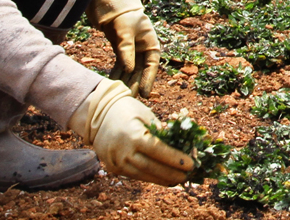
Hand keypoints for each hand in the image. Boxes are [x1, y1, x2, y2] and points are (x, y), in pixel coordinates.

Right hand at [69, 80, 192, 185]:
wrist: (98, 114)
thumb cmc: (127, 110)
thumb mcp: (146, 115)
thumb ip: (161, 131)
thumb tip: (181, 144)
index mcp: (134, 135)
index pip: (159, 151)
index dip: (176, 159)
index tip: (191, 164)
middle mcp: (124, 151)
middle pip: (152, 167)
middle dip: (172, 173)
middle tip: (188, 175)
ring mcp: (117, 161)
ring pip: (144, 175)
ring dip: (162, 179)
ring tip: (178, 179)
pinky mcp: (113, 168)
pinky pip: (135, 175)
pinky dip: (150, 177)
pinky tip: (162, 178)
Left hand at [86, 0, 160, 96]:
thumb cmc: (120, 10)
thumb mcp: (124, 30)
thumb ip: (126, 50)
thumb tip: (127, 70)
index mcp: (150, 40)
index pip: (152, 64)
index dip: (148, 79)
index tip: (144, 94)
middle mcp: (143, 45)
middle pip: (140, 69)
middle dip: (134, 83)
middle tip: (128, 99)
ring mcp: (131, 47)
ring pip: (129, 69)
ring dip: (124, 80)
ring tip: (119, 95)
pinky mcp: (118, 46)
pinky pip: (119, 64)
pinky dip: (116, 73)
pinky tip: (111, 83)